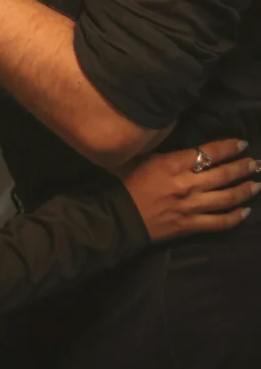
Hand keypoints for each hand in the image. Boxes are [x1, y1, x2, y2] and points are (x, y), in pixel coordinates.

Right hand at [122, 139, 259, 240]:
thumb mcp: (143, 157)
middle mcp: (187, 184)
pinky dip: (235, 217)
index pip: (208, 152)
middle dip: (242, 168)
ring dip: (245, 191)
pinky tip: (245, 212)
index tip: (242, 143)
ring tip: (257, 184)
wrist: (121, 216)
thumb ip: (168, 152)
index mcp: (174, 163)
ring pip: (226, 198)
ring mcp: (191, 206)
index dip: (228, 147)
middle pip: (222, 175)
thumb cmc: (128, 181)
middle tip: (256, 163)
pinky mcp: (190, 225)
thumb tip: (187, 146)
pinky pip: (219, 222)